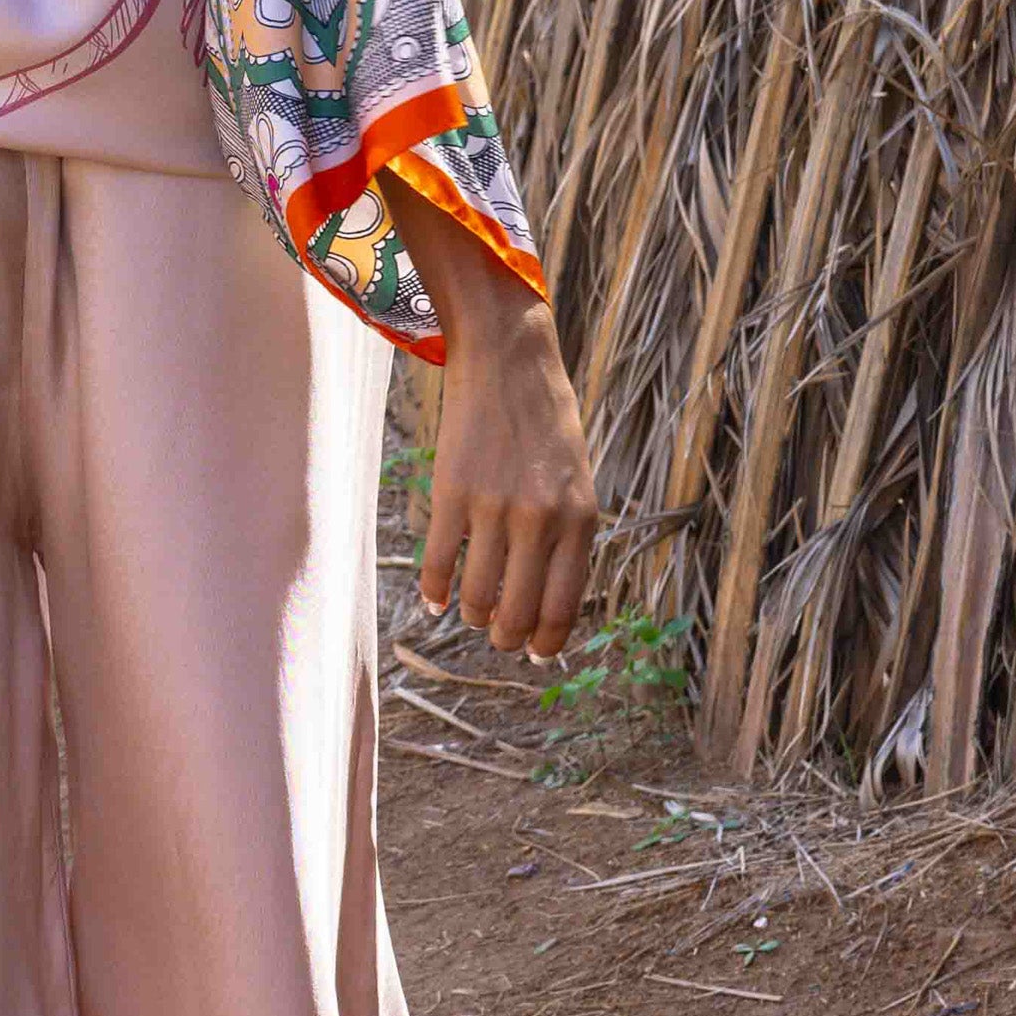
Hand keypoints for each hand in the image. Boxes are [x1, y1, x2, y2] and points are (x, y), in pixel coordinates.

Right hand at [377, 173, 598, 660]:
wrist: (507, 361)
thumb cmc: (547, 424)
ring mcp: (494, 506)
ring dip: (474, 614)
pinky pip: (439, 563)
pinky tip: (435, 600)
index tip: (537, 654)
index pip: (564, 605)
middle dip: (509, 636)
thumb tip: (547, 606)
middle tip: (501, 638)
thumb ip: (568, 538)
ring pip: (478, 594)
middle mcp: (541, 518)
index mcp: (580, 518)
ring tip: (473, 613)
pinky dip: (435, 590)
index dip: (548, 640)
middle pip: (519, 610)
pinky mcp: (452, 491)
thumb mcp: (576, 480)